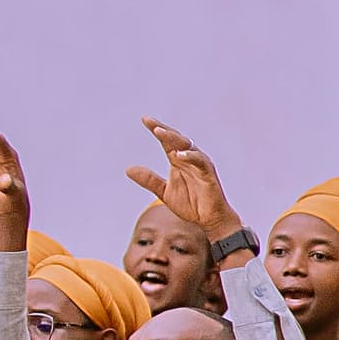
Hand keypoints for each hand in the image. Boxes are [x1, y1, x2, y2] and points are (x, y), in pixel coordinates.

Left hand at [126, 117, 243, 247]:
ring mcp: (200, 165)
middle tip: (150, 122)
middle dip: (163, 130)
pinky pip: (200, 161)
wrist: (210, 220)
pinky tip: (178, 155)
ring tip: (159, 133)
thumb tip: (128, 169)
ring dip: (173, 138)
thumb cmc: (191, 205)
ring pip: (187, 146)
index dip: (157, 130)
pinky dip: (190, 156)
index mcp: (178, 161)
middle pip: (176, 139)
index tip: (145, 119)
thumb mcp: (165, 192)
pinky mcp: (209, 174)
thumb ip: (149, 180)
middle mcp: (189, 159)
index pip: (166, 142)